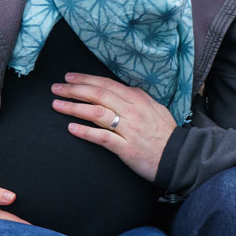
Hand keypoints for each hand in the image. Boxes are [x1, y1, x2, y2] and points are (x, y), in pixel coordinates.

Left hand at [51, 73, 176, 181]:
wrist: (179, 158)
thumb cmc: (166, 134)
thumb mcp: (155, 108)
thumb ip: (138, 98)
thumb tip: (122, 90)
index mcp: (137, 98)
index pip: (106, 84)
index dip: (86, 79)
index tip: (69, 78)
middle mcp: (132, 110)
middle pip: (98, 94)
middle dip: (74, 90)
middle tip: (56, 88)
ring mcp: (129, 128)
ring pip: (96, 112)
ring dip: (74, 107)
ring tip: (57, 105)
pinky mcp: (126, 148)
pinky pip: (102, 137)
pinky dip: (85, 131)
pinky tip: (71, 128)